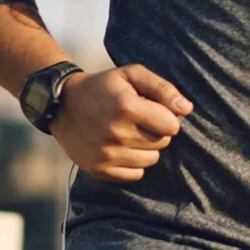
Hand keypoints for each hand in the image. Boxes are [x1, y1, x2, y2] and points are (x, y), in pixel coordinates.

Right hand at [49, 65, 193, 182]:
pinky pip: (136, 174)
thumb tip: (186, 109)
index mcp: (127, 106)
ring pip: (151, 159)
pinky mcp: (99, 169)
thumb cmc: (103, 87)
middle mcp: (116, 132)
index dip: (167, 117)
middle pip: (162, 142)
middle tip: (139, 121)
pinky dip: (134, 164)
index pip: (172, 125)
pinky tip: (122, 148)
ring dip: (146, 148)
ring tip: (130, 133)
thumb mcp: (132, 75)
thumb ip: (163, 88)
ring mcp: (107, 153)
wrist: (62, 105)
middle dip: (157, 131)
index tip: (154, 111)